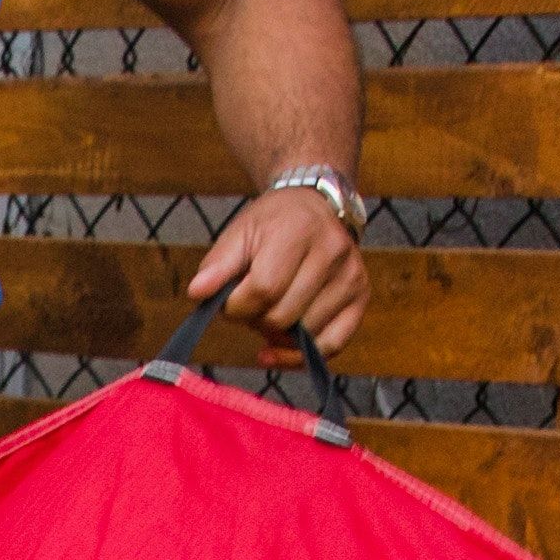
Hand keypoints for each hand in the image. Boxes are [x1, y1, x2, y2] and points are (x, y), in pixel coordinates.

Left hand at [182, 180, 367, 354]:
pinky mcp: (361, 297)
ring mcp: (351, 276)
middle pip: (283, 316)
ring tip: (272, 309)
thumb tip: (198, 293)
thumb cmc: (273, 223)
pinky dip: (300, 354)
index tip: (229, 301)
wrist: (315, 205)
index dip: (237, 307)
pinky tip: (279, 346)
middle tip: (252, 304)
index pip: (263, 289)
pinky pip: (332, 346)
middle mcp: (332, 252)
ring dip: (278, 334)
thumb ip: (217, 265)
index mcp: (298, 231)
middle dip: (256, 319)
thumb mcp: (240, 233)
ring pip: (305, 335)